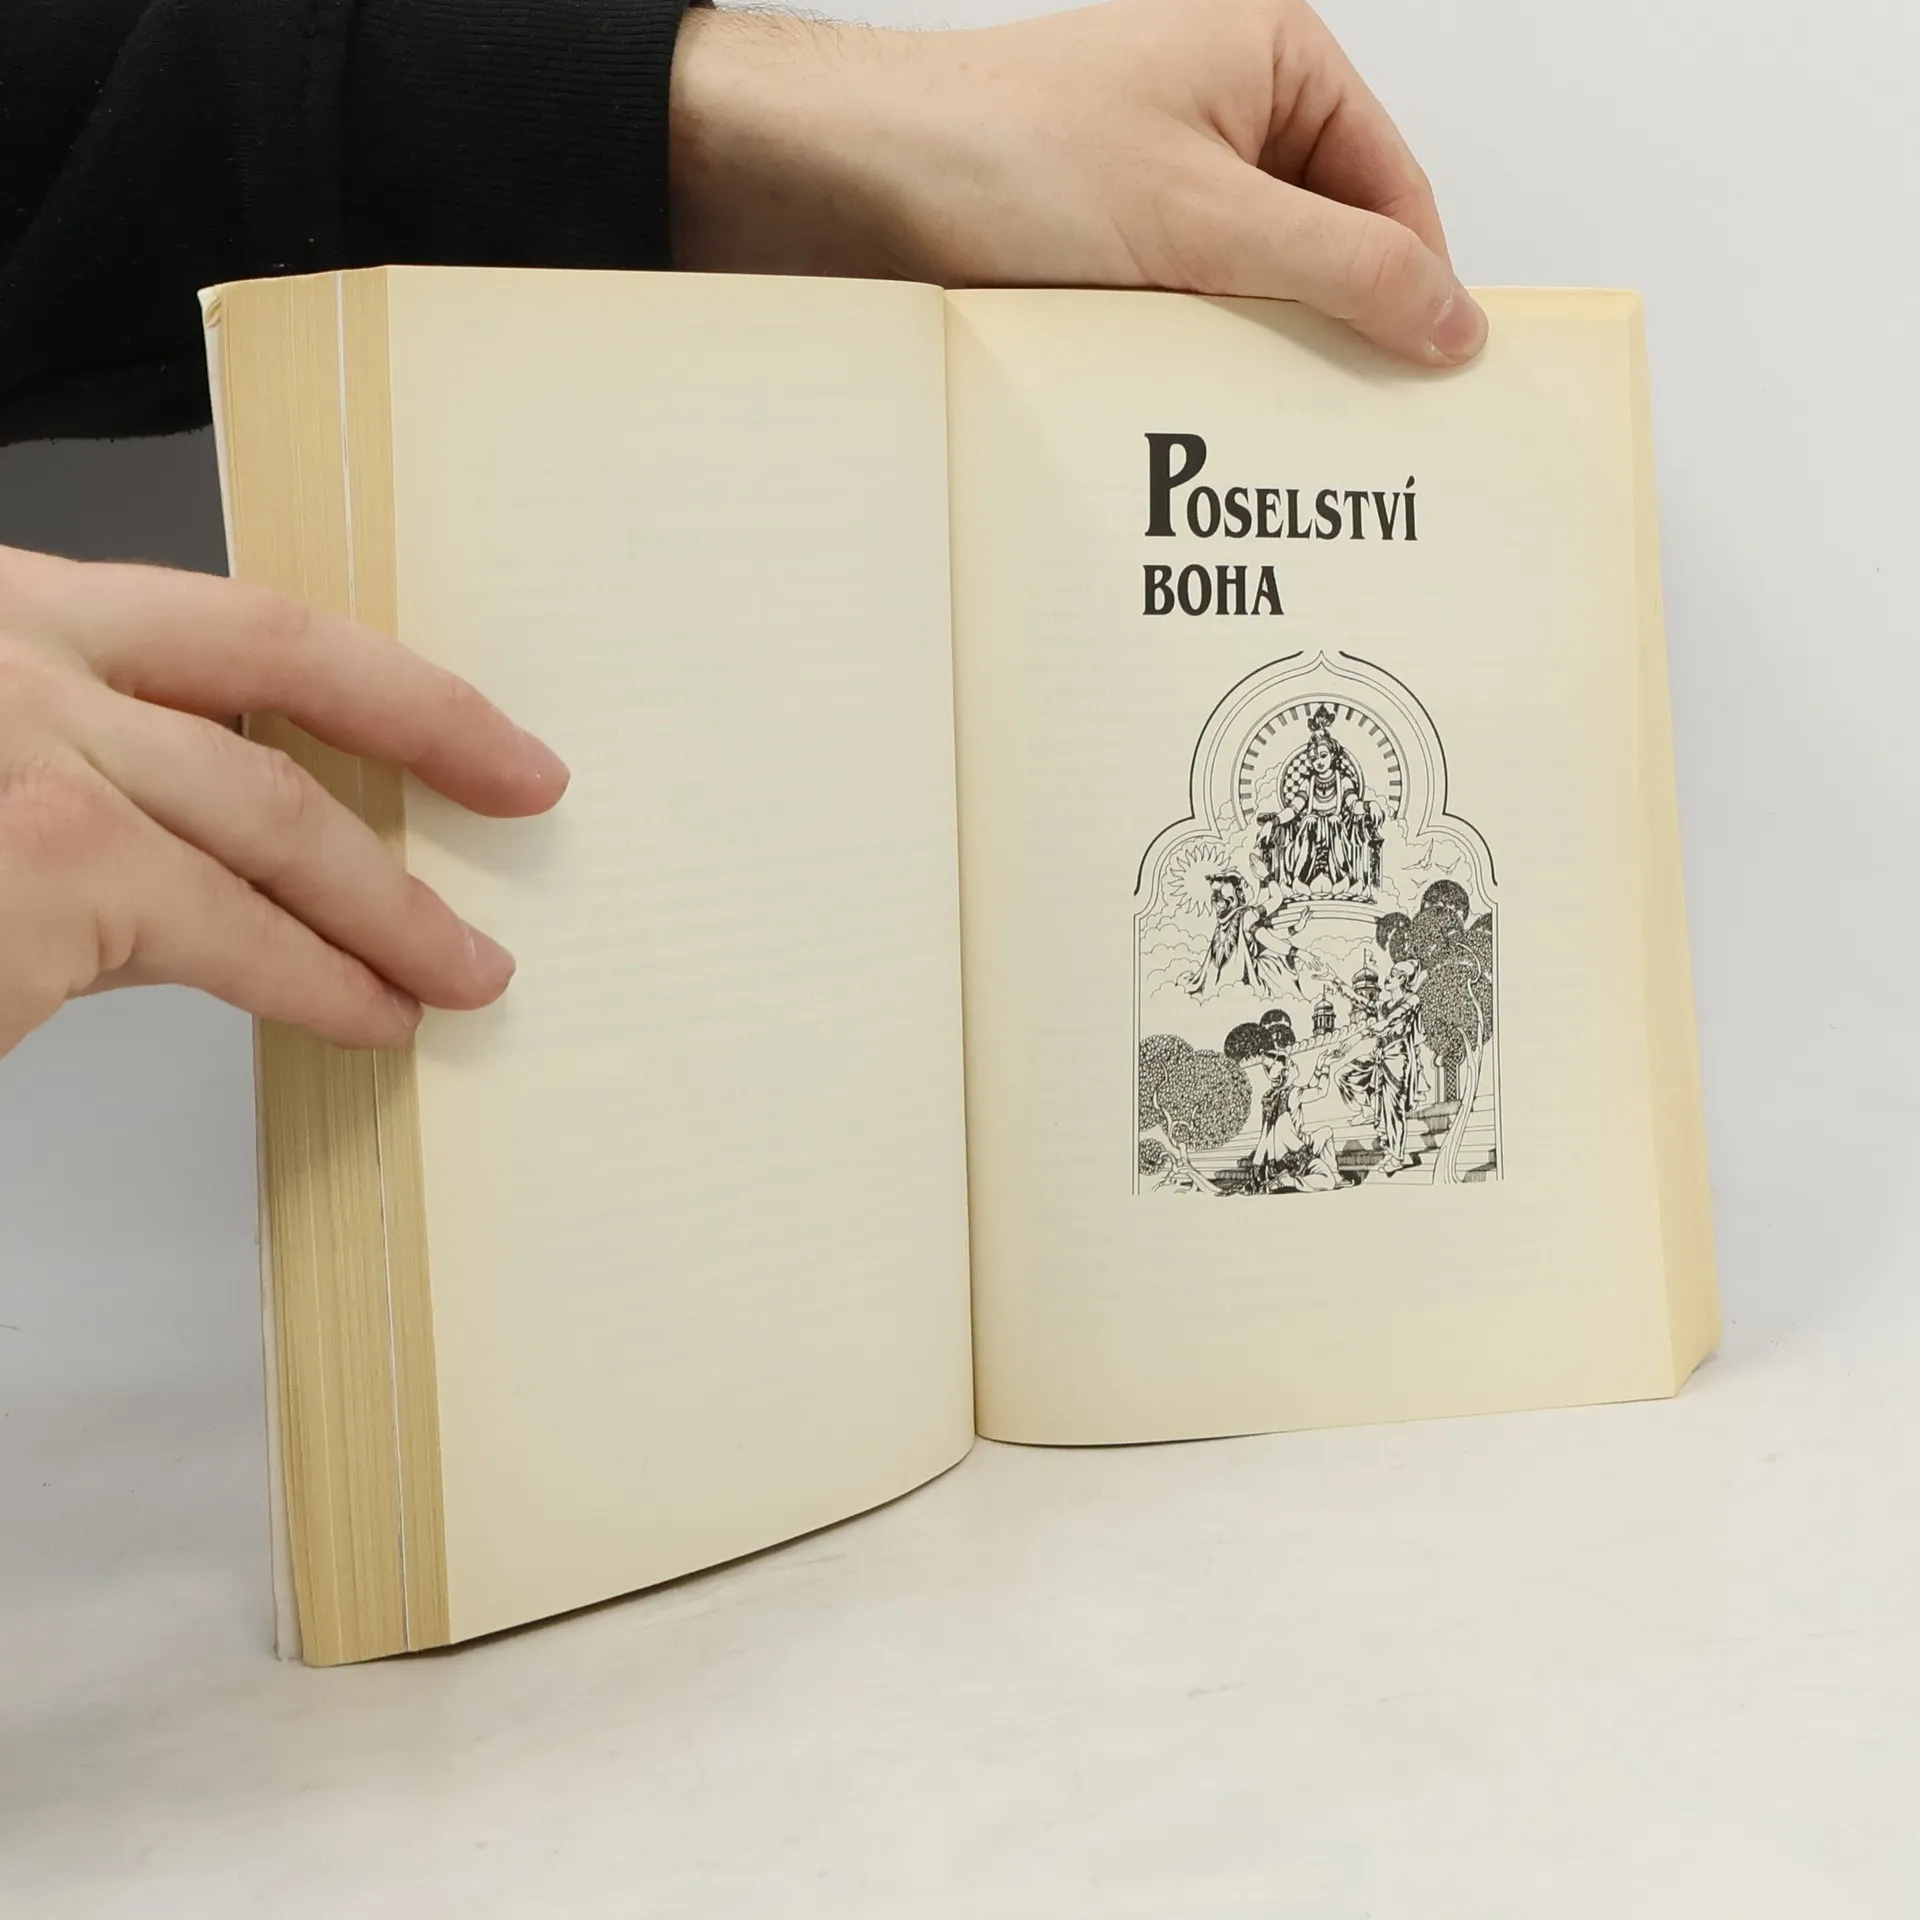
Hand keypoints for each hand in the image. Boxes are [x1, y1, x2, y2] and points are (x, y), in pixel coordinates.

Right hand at [0, 545, 567, 1057]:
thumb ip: (112, 797)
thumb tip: (248, 890)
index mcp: (17, 615)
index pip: (238, 623)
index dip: (381, 677)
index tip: (475, 727)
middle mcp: (24, 655)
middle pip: (279, 663)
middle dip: (430, 731)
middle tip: (526, 789)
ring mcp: (34, 748)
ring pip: (277, 815)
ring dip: (393, 909)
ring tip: (465, 971)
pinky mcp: (53, 863)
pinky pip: (234, 933)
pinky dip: (319, 984)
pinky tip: (368, 1015)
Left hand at [671, 0, 1483, 366]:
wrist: (854, 184)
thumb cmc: (1003, 153)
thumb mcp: (1205, 218)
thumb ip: (1343, 269)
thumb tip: (1452, 319)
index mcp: (1276, 63)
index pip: (1396, 191)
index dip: (1416, 289)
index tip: (1425, 386)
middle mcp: (1227, 116)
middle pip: (1330, 248)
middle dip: (1328, 333)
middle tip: (1340, 429)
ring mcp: (1166, 183)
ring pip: (1255, 292)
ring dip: (1250, 357)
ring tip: (1245, 421)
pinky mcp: (1114, 246)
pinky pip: (1188, 314)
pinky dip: (1191, 362)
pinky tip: (1181, 409)